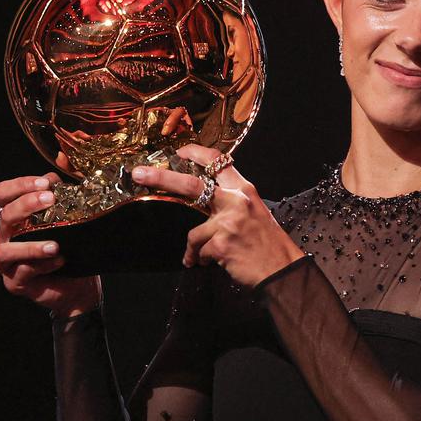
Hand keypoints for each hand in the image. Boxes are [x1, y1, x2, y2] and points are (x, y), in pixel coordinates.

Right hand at [0, 173, 101, 317]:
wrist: (79, 287)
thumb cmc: (70, 248)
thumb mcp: (70, 216)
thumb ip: (63, 188)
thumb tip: (61, 158)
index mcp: (15, 218)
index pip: (1, 195)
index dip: (18, 185)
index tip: (44, 183)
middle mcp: (6, 237)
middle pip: (5, 217)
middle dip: (26, 205)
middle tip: (50, 200)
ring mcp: (8, 262)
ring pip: (6, 250)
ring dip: (30, 245)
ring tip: (55, 244)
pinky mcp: (15, 282)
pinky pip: (23, 273)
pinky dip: (42, 266)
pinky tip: (59, 260)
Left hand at [130, 144, 305, 287]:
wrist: (282, 269)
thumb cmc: (267, 242)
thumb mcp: (254, 212)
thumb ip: (230, 201)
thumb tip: (203, 198)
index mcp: (244, 189)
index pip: (218, 161)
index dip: (195, 153)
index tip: (178, 152)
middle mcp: (235, 201)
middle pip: (190, 185)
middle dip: (161, 178)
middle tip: (138, 174)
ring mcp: (228, 223)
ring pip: (194, 233)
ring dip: (197, 248)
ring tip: (203, 257)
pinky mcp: (221, 245)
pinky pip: (199, 252)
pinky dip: (202, 260)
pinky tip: (215, 263)